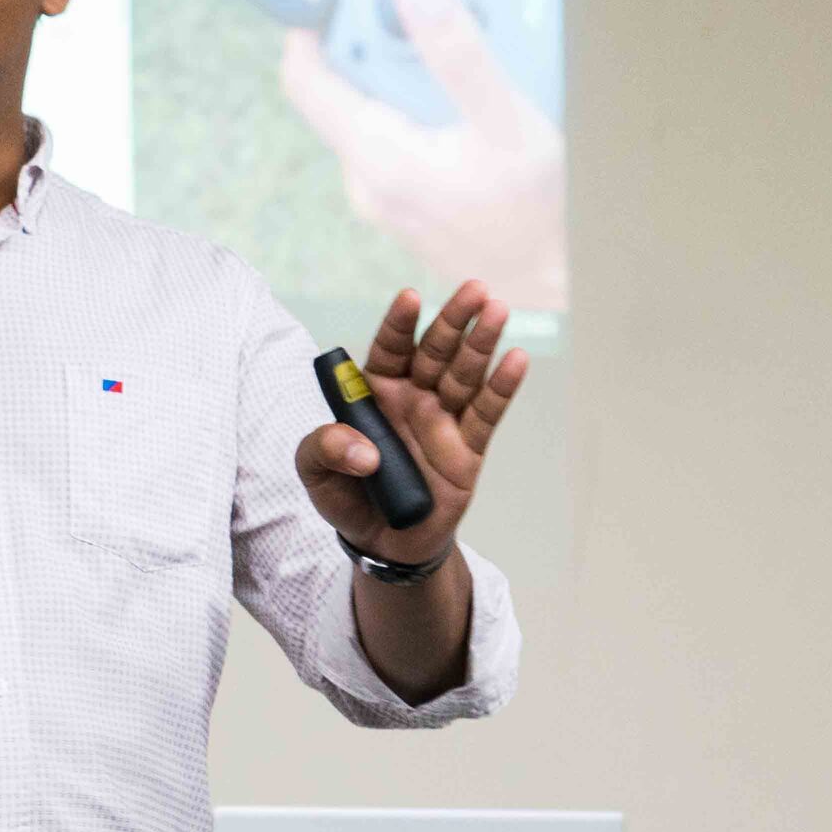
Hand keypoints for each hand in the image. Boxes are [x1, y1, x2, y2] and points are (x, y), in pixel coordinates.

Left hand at [280, 0, 566, 310]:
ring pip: (370, 113)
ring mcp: (380, 197)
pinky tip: (460, 101)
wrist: (560, 283)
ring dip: (399, 74)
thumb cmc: (539, 211)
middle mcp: (364, 181)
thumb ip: (456, 50)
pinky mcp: (403, 204)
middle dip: (370, 40)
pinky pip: (394, 139)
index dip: (312, 23)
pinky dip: (417, 109)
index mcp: (375, 157)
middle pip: (340, 88)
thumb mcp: (505, 120)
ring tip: (447, 43)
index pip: (303, 76)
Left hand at [295, 282, 528, 561]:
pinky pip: (486, 413)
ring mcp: (443, 420)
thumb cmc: (347, 497)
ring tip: (497, 311)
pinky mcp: (468, 448)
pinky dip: (502, 387)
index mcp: (375, 393)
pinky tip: (515, 359)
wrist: (383, 542)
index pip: (390, 348)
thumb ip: (324, 450)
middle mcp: (412, 397)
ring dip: (481, 342)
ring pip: (465, 374)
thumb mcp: (315, 474)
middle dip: (453, 320)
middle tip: (475, 290)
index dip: (400, 323)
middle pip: (435, 351)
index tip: (411, 297)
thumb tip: (364, 451)